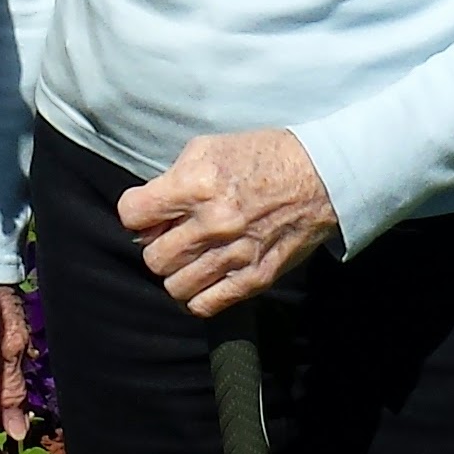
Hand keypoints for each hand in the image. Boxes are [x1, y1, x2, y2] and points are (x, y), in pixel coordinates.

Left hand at [120, 129, 337, 315]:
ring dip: (176, 273)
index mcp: (197, 184)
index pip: (132, 214)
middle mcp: (213, 222)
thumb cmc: (262, 156)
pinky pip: (205, 305)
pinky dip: (197, 297)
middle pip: (153, 256)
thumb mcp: (209, 147)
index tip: (148, 213)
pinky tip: (204, 279)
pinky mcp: (255, 277)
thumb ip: (172, 179)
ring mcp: (235, 254)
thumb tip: (147, 215)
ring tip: (190, 259)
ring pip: (174, 285)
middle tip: (173, 236)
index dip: (136, 213)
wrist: (321, 177)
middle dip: (157, 245)